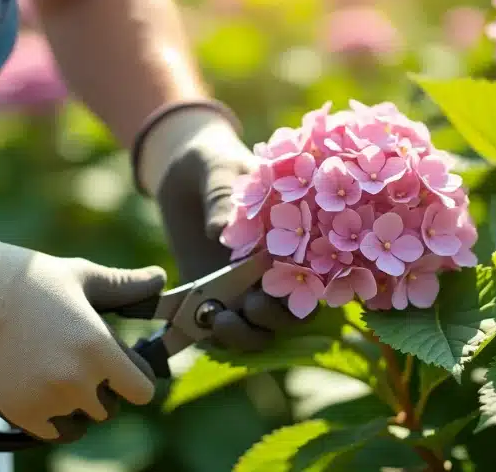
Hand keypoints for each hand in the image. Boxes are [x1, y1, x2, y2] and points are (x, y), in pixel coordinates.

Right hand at [0, 218, 165, 441]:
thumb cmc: (33, 279)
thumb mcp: (84, 277)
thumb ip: (126, 285)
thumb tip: (159, 277)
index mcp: (101, 349)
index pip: (143, 390)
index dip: (136, 378)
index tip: (123, 366)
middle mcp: (79, 381)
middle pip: (111, 406)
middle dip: (105, 388)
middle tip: (82, 362)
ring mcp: (49, 400)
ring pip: (83, 420)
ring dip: (79, 404)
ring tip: (59, 372)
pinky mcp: (22, 413)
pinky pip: (55, 431)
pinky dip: (54, 418)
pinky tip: (44, 390)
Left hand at [137, 103, 299, 351]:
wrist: (182, 169)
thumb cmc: (212, 159)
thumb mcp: (218, 167)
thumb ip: (221, 195)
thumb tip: (219, 232)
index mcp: (289, 235)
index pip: (313, 271)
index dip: (310, 288)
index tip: (291, 288)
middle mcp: (271, 267)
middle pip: (290, 311)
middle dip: (276, 318)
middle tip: (252, 304)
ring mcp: (241, 284)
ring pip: (258, 327)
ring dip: (246, 334)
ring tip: (221, 319)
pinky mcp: (209, 292)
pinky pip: (219, 326)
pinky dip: (213, 335)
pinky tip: (199, 323)